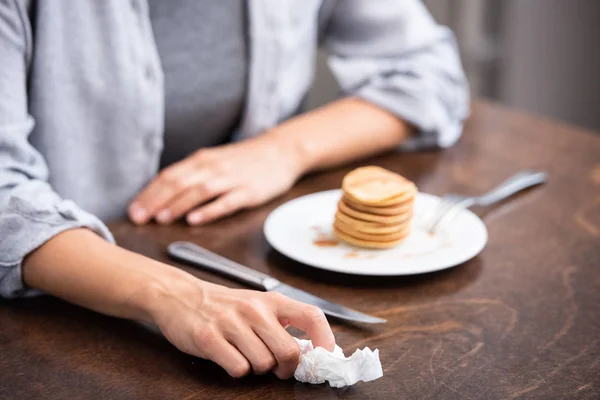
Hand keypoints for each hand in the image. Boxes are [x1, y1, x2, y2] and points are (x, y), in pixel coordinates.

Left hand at [128, 134, 301, 224]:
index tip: (133, 210)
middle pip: (179, 183)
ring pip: (199, 191)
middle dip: (156, 201)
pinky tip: (195, 220)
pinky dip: (208, 211)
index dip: (149, 193)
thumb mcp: (215, 161)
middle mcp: (213, 167)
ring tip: (161, 219)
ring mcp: (231, 179)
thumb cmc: (244, 160)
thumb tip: (164, 195)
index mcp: (202, 160)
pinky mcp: (249, 192)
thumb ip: (192, 175)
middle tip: (138, 218)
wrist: (280, 151)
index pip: (169, 176)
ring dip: (178, 205)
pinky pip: (226, 202)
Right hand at [148, 277, 334, 377]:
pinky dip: (237, 371)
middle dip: (285, 368)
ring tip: (245, 355)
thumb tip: (310, 352)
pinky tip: (229, 357)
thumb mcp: (258, 305)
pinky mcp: (209, 338)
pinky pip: (238, 369)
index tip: (324, 357)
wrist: (181, 296)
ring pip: (264, 364)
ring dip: (257, 369)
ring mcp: (231, 323)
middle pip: (289, 352)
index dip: (326, 340)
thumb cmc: (225, 306)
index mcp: (272, 301)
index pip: (312, 316)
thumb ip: (282, 324)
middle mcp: (255, 309)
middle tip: (276, 367)